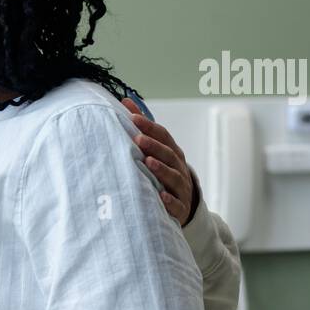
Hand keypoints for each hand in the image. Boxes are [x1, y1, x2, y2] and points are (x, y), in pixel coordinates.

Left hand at [121, 97, 197, 225]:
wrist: (183, 204)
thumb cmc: (164, 173)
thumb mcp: (157, 150)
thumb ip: (143, 128)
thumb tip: (126, 101)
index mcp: (172, 153)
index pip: (163, 136)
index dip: (149, 127)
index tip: (133, 118)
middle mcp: (178, 168)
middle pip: (169, 155)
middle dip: (154, 146)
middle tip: (138, 139)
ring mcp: (181, 188)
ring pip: (174, 177)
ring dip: (161, 169)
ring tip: (148, 162)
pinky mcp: (180, 208)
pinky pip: (176, 205)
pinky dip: (170, 201)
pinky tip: (161, 197)